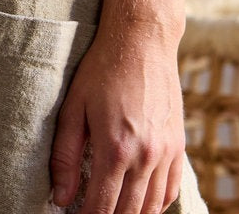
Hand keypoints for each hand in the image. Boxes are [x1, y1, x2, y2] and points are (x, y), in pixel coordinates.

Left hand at [50, 21, 186, 213]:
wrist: (141, 41)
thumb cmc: (101, 70)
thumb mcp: (73, 107)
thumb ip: (65, 156)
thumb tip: (60, 197)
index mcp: (115, 148)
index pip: (101, 207)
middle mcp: (145, 156)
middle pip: (128, 213)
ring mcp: (166, 153)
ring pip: (151, 208)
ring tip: (112, 210)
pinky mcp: (178, 146)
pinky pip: (170, 191)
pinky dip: (155, 206)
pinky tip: (139, 204)